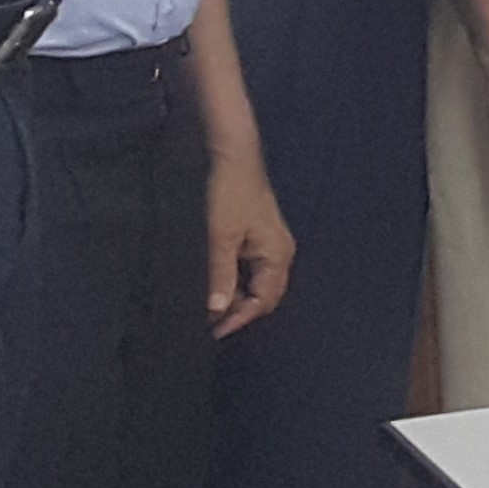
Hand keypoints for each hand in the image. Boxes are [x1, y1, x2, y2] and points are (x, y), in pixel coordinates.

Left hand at [205, 148, 296, 338]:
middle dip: (239, 310)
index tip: (213, 331)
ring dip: (235, 296)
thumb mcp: (220, 238)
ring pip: (257, 283)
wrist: (234, 157)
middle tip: (208, 321)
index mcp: (277, 255)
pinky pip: (252, 270)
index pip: (263, 301)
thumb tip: (216, 310)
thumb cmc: (229, 194)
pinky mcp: (260, 236)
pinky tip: (216, 281)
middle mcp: (280, 253)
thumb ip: (220, 275)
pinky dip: (236, 280)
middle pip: (264, 296)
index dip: (239, 318)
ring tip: (208, 303)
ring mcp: (271, 244)